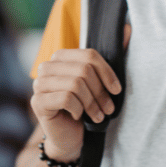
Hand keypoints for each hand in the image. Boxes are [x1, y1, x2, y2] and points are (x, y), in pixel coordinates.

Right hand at [30, 24, 130, 160]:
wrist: (71, 138)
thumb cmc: (87, 106)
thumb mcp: (102, 80)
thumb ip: (114, 54)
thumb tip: (128, 27)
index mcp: (61, 56)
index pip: (89, 55)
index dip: (107, 73)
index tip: (117, 90)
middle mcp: (47, 66)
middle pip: (84, 70)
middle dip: (100, 92)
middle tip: (108, 108)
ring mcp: (39, 83)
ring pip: (76, 84)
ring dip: (92, 103)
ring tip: (97, 115)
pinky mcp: (38, 101)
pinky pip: (66, 98)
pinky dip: (79, 109)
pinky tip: (79, 116)